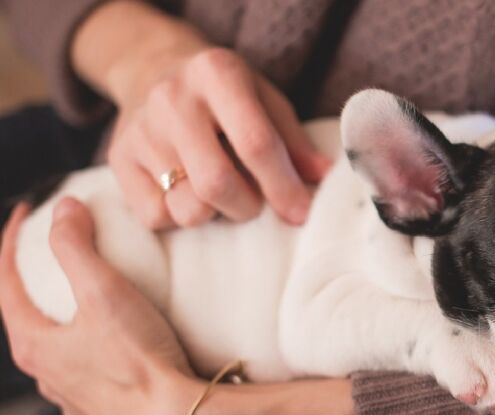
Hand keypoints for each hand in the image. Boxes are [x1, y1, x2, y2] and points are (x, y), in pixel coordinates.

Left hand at [0, 200, 365, 414]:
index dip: (12, 243)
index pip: (6, 284)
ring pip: (58, 351)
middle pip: (28, 318)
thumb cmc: (138, 359)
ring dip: (64, 321)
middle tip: (56, 255)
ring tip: (87, 301)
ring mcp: (72, 398)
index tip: (26, 214)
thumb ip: (78, 247)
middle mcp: (45, 376)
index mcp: (34, 344)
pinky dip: (90, 351)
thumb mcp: (105, 292)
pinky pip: (86, 375)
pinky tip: (112, 346)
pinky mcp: (101, 413)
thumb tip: (64, 209)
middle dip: (37, 283)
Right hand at [73, 1, 330, 228]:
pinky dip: (179, 216)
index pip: (255, 143)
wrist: (152, 68)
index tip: (300, 213)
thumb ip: (294, 141)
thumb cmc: (224, 93)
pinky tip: (187, 192)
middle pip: (217, 183)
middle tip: (255, 202)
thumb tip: (326, 179)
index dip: (283, 186)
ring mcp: (140, 130)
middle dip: (248, 206)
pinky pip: (155, 216)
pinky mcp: (118, 159)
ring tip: (219, 193)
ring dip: (214, 214)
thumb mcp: (265, 100)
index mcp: (217, 74)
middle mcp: (173, 99)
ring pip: (187, 208)